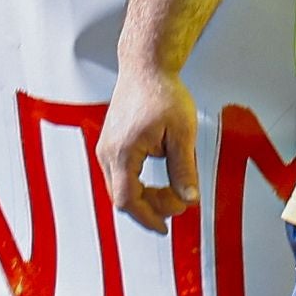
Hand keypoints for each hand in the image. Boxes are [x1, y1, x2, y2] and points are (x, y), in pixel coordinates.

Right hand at [101, 62, 200, 228]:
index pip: (128, 200)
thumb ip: (185, 169)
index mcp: (123, 152)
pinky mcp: (110, 144)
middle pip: (122, 199)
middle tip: (177, 203)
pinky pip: (120, 176)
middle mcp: (108, 153)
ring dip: (145, 197)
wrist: (146, 68)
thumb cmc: (162, 93)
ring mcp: (106, 148)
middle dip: (150, 208)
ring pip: (120, 188)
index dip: (148, 218)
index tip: (165, 228)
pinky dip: (138, 185)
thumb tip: (189, 199)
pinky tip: (159, 180)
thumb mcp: (182, 134)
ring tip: (172, 190)